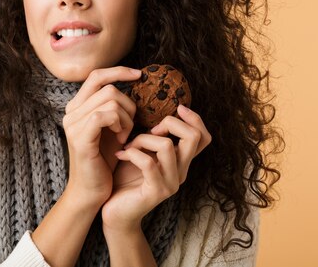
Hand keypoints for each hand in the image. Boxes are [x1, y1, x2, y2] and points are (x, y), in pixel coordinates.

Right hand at [62, 66, 139, 207]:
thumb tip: (135, 81)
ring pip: (110, 100)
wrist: (92, 191)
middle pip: (108, 88)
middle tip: (130, 126)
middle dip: (128, 105)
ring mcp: (73, 124)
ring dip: (127, 118)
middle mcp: (71, 112)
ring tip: (125, 136)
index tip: (139, 75)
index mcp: (77, 107)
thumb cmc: (105, 160)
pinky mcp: (80, 137)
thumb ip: (115, 106)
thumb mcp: (112, 127)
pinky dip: (120, 124)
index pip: (96, 75)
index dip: (119, 71)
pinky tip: (122, 140)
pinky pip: (105, 115)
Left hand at [101, 105, 211, 231]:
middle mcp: (181, 171)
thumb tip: (153, 106)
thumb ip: (153, 136)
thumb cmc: (125, 177)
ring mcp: (171, 183)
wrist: (114, 210)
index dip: (194, 118)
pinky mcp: (156, 192)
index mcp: (181, 160)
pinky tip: (120, 154)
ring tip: (129, 144)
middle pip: (193, 137)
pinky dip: (131, 153)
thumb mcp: (142, 150)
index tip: (177, 108)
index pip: (203, 137)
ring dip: (143, 139)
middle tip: (150, 128)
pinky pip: (147, 163)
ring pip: (167, 146)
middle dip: (170, 123)